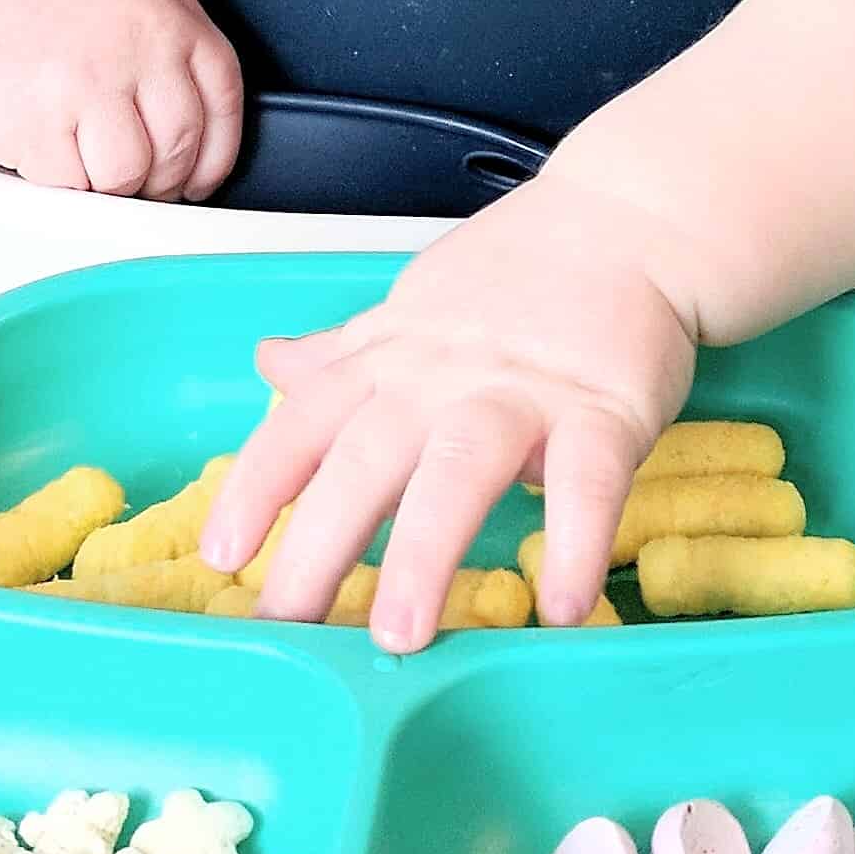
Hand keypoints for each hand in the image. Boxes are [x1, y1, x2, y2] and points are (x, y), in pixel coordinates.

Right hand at [0, 0, 243, 197]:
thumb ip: (180, 54)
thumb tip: (205, 142)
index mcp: (169, 19)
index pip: (222, 106)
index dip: (214, 157)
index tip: (197, 177)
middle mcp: (132, 51)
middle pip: (176, 150)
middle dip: (161, 179)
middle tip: (138, 176)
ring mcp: (81, 88)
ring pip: (124, 178)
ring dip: (110, 184)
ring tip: (88, 156)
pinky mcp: (32, 125)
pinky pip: (67, 185)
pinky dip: (60, 178)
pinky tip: (47, 140)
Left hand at [198, 170, 695, 649]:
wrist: (631, 218)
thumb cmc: (518, 274)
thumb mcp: (413, 308)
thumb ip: (343, 352)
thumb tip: (267, 363)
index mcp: (392, 357)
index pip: (305, 420)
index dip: (258, 486)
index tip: (223, 553)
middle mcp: (442, 377)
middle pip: (366, 459)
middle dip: (319, 543)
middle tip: (287, 626)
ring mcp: (524, 392)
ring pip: (461, 470)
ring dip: (424, 553)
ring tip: (399, 636)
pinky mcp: (606, 409)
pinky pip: (588, 481)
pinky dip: (575, 543)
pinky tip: (562, 608)